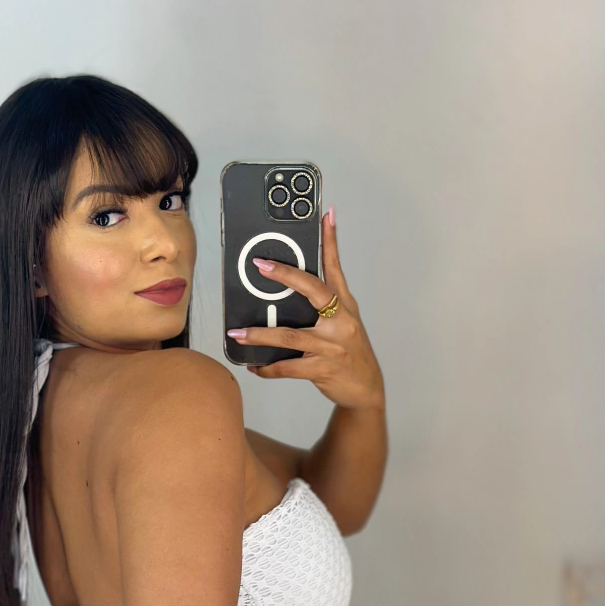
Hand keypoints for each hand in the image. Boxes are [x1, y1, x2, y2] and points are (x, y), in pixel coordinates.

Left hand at [228, 207, 384, 412]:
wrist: (366, 389)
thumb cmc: (351, 353)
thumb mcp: (345, 323)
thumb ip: (326, 305)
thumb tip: (293, 289)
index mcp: (345, 306)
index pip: (336, 268)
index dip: (331, 241)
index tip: (326, 216)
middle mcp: (340, 322)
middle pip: (313, 290)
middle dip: (286, 275)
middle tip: (261, 264)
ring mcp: (331, 346)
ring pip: (290, 336)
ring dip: (260, 335)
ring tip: (238, 333)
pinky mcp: (322, 369)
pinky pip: (288, 367)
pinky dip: (268, 368)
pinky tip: (254, 366)